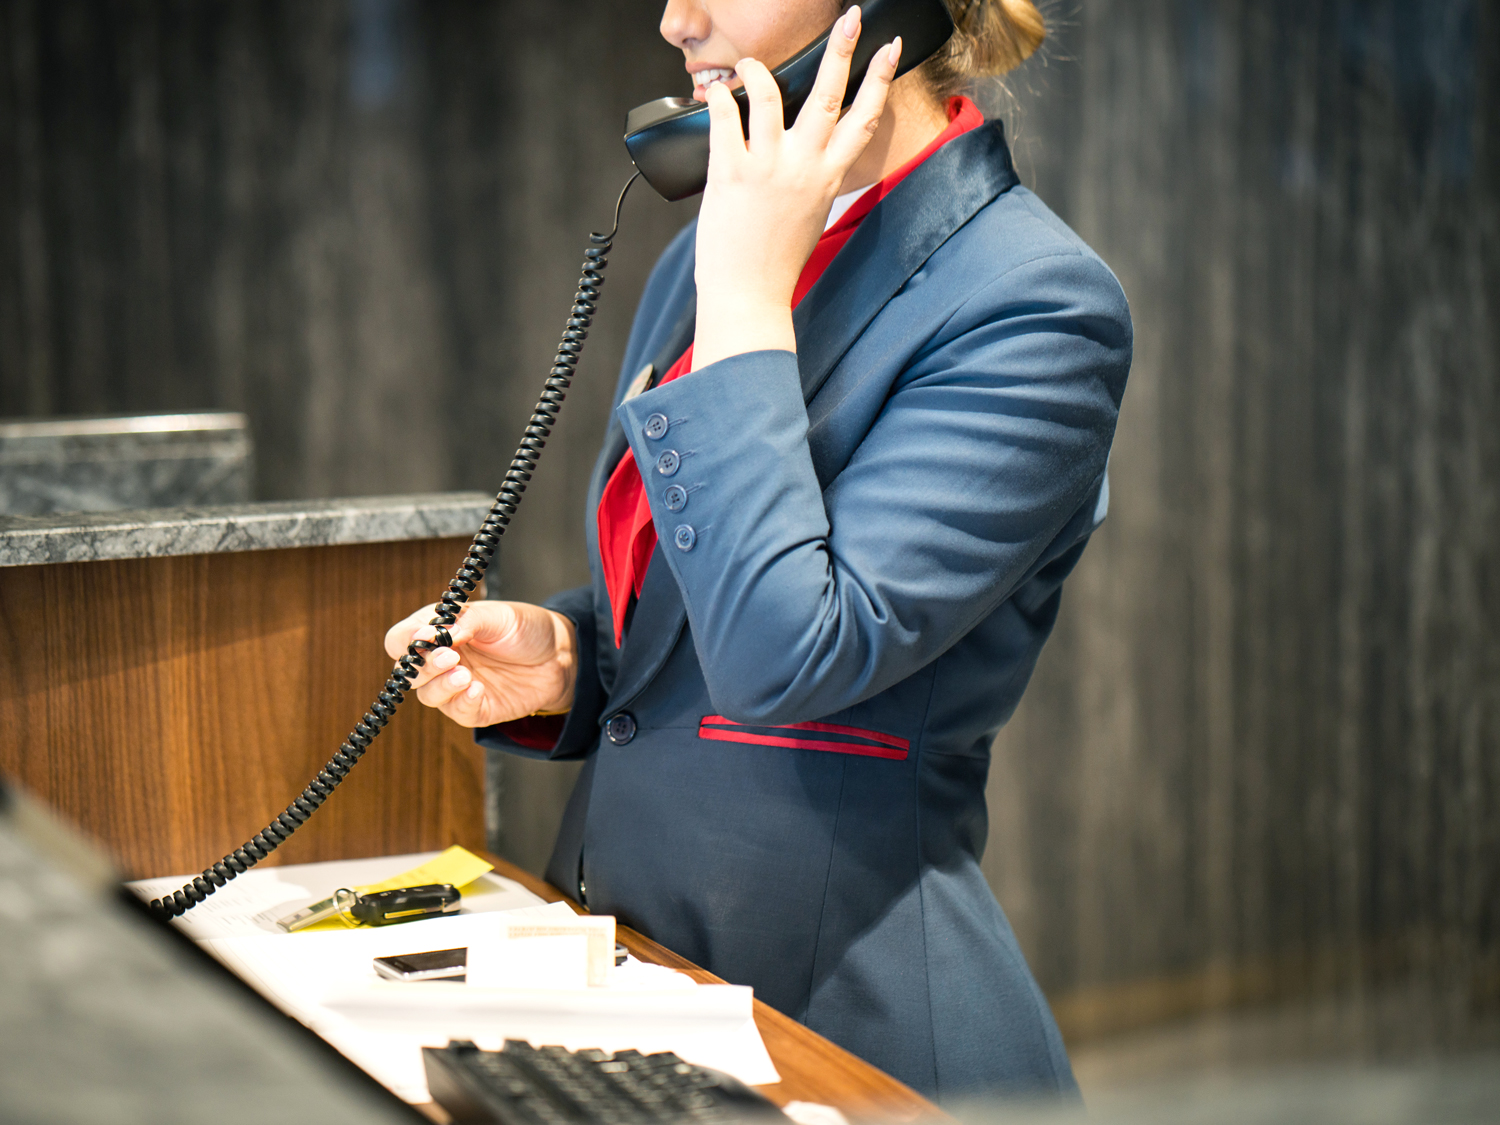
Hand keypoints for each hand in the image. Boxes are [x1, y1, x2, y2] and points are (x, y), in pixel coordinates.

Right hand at [383, 601, 576, 727]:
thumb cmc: (526, 629)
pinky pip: (458, 712)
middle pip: (408, 671)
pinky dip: (463, 703)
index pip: (401, 638)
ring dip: (441, 686)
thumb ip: (467, 620)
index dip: (408, 638)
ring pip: (427, 695)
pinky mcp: (475, 708)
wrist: (562, 655)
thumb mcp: (499, 616)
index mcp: (440, 631)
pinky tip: (477, 690)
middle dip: (423, 665)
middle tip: (450, 656)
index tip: (427, 636)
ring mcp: (456, 686)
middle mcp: (442, 660)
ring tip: (465, 675)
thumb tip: (435, 633)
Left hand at [693, 5, 900, 369]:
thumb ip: (811, 179)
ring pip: (769, 95)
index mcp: (828, 178)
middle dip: (843, 49)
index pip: (863, 118)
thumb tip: (798, 151)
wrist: (749, 297)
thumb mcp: (809, 215)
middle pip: (829, 94)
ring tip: (749, 65)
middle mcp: (804, 167)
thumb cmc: (774, 264)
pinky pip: (725, 118)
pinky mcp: (731, 173)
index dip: (880, 79)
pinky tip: (715, 92)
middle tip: (850, 17)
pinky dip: (719, 98)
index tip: (889, 48)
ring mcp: (768, 168)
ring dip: (757, 70)